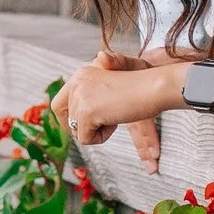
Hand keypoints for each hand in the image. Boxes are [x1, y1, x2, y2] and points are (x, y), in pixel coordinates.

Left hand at [53, 50, 180, 170]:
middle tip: (96, 128)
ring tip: (115, 116)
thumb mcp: (112, 85)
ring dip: (96, 130)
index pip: (59, 101)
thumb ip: (92, 92)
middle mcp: (76, 82)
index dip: (69, 117)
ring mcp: (79, 96)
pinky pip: (85, 138)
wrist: (154, 87)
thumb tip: (81, 101)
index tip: (85, 125)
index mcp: (81, 74)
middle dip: (75, 126)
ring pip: (76, 129)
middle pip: (60, 114)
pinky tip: (115, 122)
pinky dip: (101, 137)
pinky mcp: (86, 111)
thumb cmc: (141, 87)